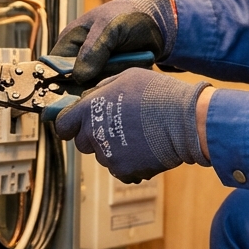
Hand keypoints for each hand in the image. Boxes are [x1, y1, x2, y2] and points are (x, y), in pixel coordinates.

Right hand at [50, 0, 176, 84]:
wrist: (159, 21)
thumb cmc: (129, 15)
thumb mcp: (110, 27)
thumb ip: (94, 50)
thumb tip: (79, 77)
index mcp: (70, 41)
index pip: (52, 68)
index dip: (56, 83)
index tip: (72, 90)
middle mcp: (79, 58)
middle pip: (73, 85)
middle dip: (92, 81)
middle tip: (111, 66)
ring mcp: (96, 69)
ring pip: (93, 89)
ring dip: (110, 78)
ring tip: (125, 60)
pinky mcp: (111, 77)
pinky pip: (110, 89)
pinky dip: (120, 81)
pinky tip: (130, 67)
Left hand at [55, 70, 209, 182]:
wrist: (185, 120)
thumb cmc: (159, 94)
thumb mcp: (127, 77)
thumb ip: (103, 88)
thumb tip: (92, 96)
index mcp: (90, 109)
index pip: (64, 125)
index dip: (70, 125)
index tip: (77, 125)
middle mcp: (93, 133)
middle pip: (82, 142)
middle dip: (94, 136)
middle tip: (117, 127)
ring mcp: (107, 155)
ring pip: (103, 155)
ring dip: (114, 148)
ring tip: (138, 136)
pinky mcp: (123, 170)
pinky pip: (120, 169)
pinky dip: (129, 162)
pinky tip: (144, 149)